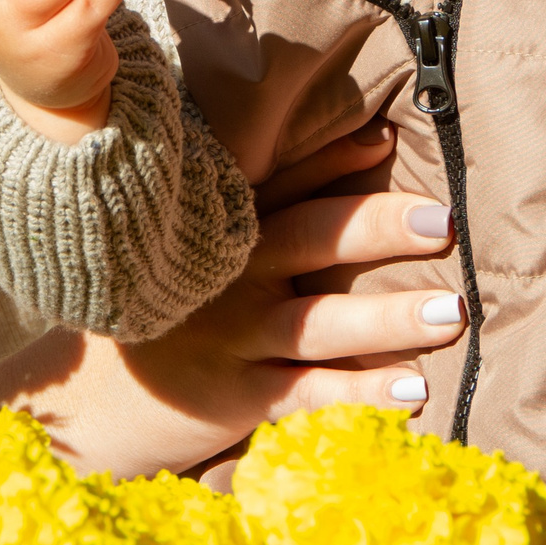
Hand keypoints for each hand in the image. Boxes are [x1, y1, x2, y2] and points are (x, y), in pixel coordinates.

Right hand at [0, 127, 464, 477]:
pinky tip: (414, 392)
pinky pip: (311, 394)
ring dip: (386, 318)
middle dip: (376, 229)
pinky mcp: (238, 400)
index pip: (284, 185)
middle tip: (441, 221)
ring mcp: (233, 339)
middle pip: (310, 242)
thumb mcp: (202, 255)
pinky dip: (362, 393)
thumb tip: (374, 138)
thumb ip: (277, 201)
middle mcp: (229, 278)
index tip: (390, 141)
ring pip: (319, 323)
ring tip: (450, 313)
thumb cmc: (172, 318)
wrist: (94, 406)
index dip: (335, 161)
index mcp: (223, 233)